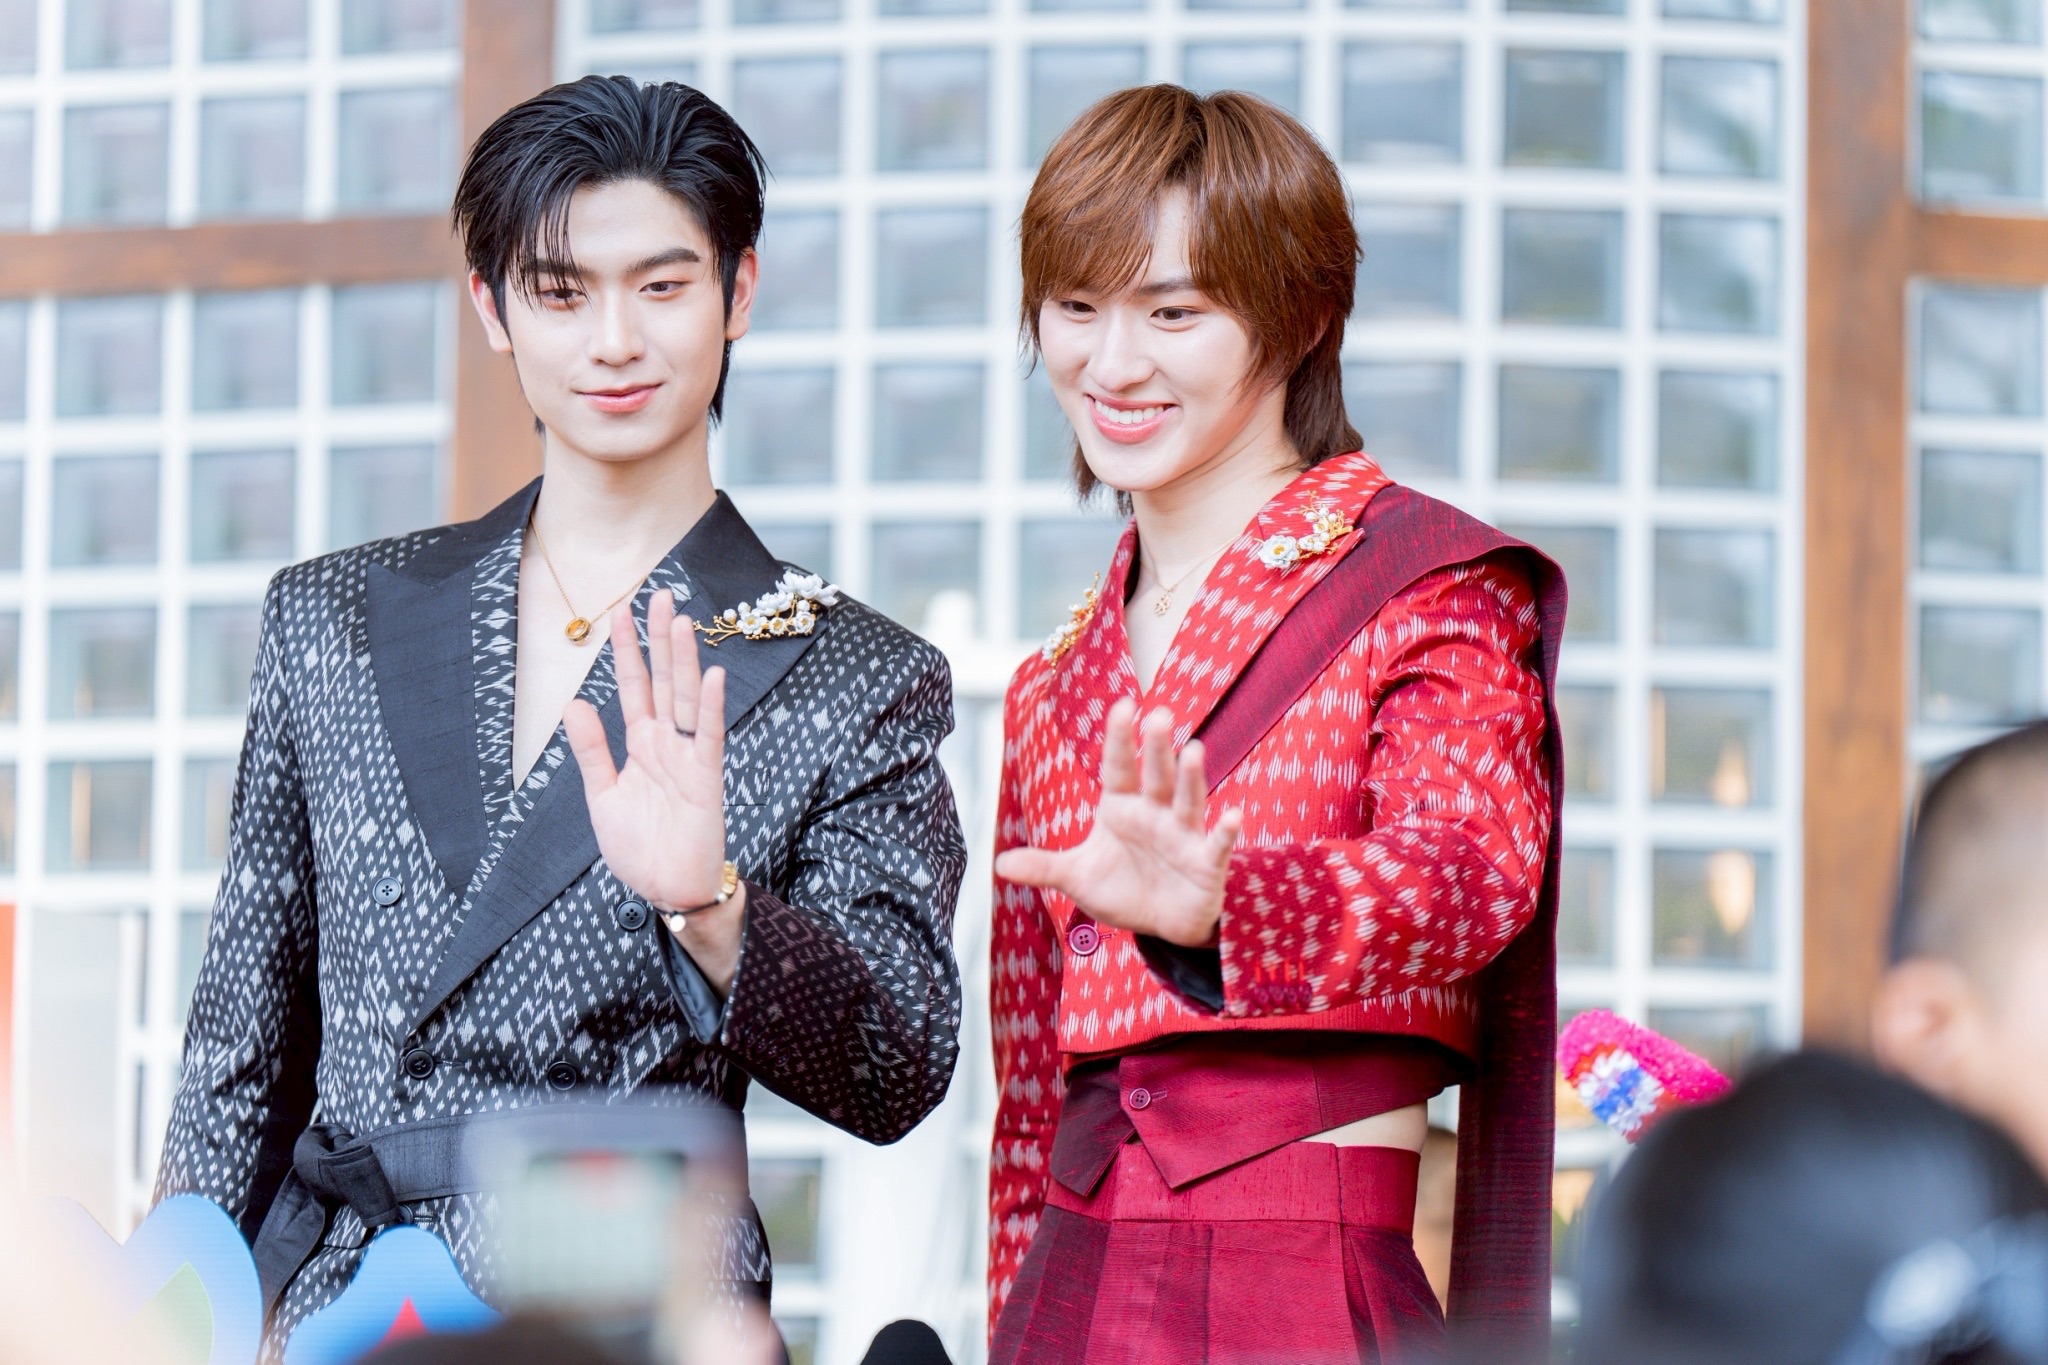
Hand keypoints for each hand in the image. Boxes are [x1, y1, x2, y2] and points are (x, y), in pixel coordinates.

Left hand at [566, 592, 743, 991]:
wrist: (667, 889)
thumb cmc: (639, 848)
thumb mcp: (602, 796)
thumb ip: (591, 750)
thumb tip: (575, 703)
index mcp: (640, 745)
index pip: (633, 688)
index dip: (627, 651)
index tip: (622, 614)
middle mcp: (666, 743)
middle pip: (664, 681)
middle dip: (661, 640)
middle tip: (661, 596)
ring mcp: (688, 757)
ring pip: (686, 698)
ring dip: (684, 661)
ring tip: (681, 622)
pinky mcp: (706, 778)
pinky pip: (709, 735)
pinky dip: (711, 706)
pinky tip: (711, 675)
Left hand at [994, 698, 1242, 947]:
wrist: (1161, 925)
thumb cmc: (1123, 890)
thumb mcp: (1078, 878)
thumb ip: (1044, 866)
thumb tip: (1000, 864)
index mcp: (1121, 807)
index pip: (1118, 766)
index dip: (1120, 738)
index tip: (1122, 704)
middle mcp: (1155, 813)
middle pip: (1155, 775)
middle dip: (1157, 748)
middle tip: (1160, 715)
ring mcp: (1183, 835)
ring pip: (1187, 800)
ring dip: (1191, 778)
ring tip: (1194, 750)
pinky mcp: (1205, 862)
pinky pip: (1215, 844)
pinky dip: (1224, 832)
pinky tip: (1233, 815)